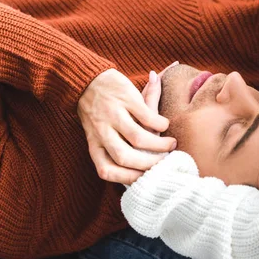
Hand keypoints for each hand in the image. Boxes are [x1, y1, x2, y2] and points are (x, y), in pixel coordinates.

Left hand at [78, 68, 176, 184]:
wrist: (87, 79)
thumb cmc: (97, 113)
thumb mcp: (101, 134)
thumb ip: (120, 152)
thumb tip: (135, 176)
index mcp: (94, 143)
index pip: (105, 169)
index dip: (126, 178)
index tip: (143, 178)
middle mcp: (102, 130)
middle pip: (124, 157)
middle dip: (148, 164)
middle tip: (164, 162)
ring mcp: (114, 114)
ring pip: (137, 138)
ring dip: (158, 145)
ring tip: (171, 144)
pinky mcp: (125, 98)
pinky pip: (146, 117)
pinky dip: (160, 124)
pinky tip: (164, 125)